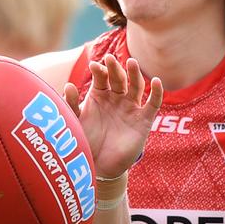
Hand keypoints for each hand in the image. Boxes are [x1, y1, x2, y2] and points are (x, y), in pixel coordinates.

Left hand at [63, 54, 163, 178]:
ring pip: (136, 86)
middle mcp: (116, 97)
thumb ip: (71, 104)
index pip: (101, 77)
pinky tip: (156, 81)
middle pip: (119, 78)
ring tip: (132, 63)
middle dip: (115, 68)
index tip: (94, 65)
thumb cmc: (85, 139)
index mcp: (99, 94)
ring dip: (135, 74)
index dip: (99, 71)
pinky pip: (153, 104)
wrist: (98, 164)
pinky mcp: (144, 120)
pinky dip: (156, 92)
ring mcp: (131, 107)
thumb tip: (68, 85)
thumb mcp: (76, 120)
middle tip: (110, 59)